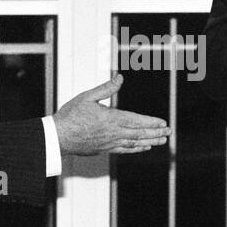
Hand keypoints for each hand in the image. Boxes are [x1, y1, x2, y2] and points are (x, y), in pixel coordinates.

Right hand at [54, 74, 171, 155]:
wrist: (58, 137)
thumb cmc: (70, 116)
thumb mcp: (87, 97)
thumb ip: (106, 88)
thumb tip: (120, 77)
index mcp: (110, 118)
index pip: (136, 120)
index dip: (151, 122)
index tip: (163, 122)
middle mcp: (113, 132)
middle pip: (139, 133)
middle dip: (156, 132)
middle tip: (169, 132)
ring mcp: (109, 143)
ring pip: (135, 143)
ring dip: (150, 141)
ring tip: (162, 141)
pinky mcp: (104, 150)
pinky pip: (125, 150)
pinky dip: (137, 149)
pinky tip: (144, 147)